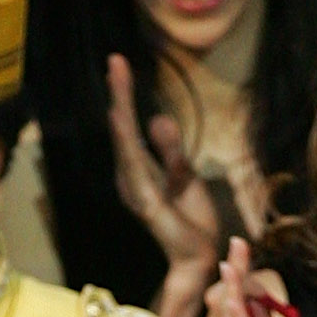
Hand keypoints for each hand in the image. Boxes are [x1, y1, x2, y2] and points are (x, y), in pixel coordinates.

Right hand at [107, 51, 222, 316]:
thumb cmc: (192, 220)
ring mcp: (138, 190)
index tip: (120, 66)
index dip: (125, 98)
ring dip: (122, 108)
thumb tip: (157, 117)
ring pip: (126, 142)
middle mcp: (133, 179)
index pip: (131, 130)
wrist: (200, 256)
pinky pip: (135, 166)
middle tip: (116, 59)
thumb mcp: (184, 174)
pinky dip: (127, 141)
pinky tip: (121, 117)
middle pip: (124, 130)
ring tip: (118, 77)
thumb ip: (170, 149)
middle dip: (120, 94)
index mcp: (141, 172)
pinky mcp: (147, 202)